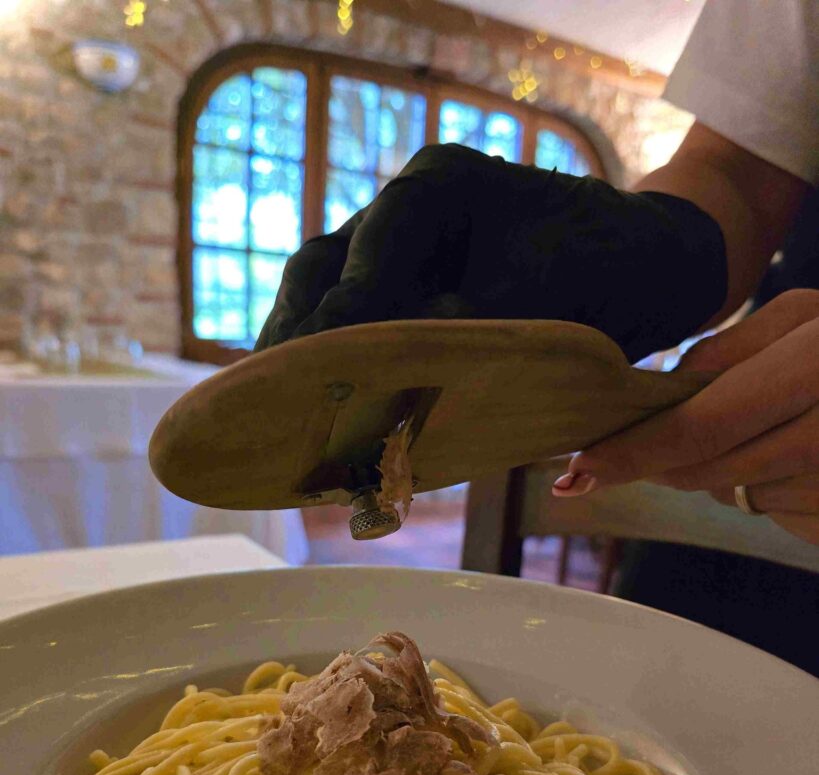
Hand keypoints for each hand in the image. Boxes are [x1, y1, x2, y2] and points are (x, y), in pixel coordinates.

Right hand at [256, 144, 725, 363]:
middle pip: (322, 268)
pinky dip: (339, 360)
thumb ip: (461, 324)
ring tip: (280, 405)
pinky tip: (322, 400)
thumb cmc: (608, 266)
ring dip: (305, 350)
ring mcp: (403, 249)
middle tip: (271, 394)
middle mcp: (407, 212)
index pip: (364, 255)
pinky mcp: (410, 288)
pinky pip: (356, 320)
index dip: (334, 318)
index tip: (309, 370)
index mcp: (438, 187)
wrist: (650, 270)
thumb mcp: (541, 293)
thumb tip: (388, 372)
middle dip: (297, 334)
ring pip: (326, 293)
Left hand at [553, 289, 818, 544]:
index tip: (578, 471)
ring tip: (770, 431)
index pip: (700, 424)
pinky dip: (772, 493)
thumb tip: (658, 397)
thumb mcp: (803, 319)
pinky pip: (782, 516)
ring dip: (727, 475)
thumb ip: (728, 353)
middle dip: (667, 465)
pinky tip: (804, 459)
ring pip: (742, 497)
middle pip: (711, 471)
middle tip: (653, 446)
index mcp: (817, 360)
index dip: (632, 453)